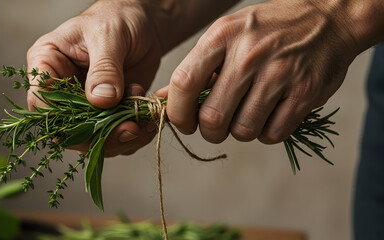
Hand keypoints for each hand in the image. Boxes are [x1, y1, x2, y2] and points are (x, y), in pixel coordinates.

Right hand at [27, 0, 162, 156]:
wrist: (144, 25)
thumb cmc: (118, 18)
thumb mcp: (109, 36)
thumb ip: (104, 68)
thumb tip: (100, 100)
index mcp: (48, 64)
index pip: (41, 101)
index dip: (63, 118)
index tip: (95, 120)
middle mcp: (62, 89)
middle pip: (67, 128)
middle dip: (99, 135)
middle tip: (130, 128)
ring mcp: (85, 104)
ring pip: (92, 138)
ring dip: (120, 138)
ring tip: (143, 122)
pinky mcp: (108, 112)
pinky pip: (114, 135)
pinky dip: (133, 135)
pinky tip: (147, 120)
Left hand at [166, 0, 383, 143]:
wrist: (328, 19)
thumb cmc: (268, 29)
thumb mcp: (228, 34)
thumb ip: (196, 67)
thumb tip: (163, 97)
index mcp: (222, 36)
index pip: (184, 83)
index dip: (177, 113)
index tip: (184, 122)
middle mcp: (249, 54)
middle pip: (212, 117)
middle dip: (210, 131)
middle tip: (216, 126)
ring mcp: (279, 74)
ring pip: (243, 131)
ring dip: (241, 131)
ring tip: (247, 115)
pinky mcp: (305, 92)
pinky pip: (273, 134)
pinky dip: (267, 133)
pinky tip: (270, 116)